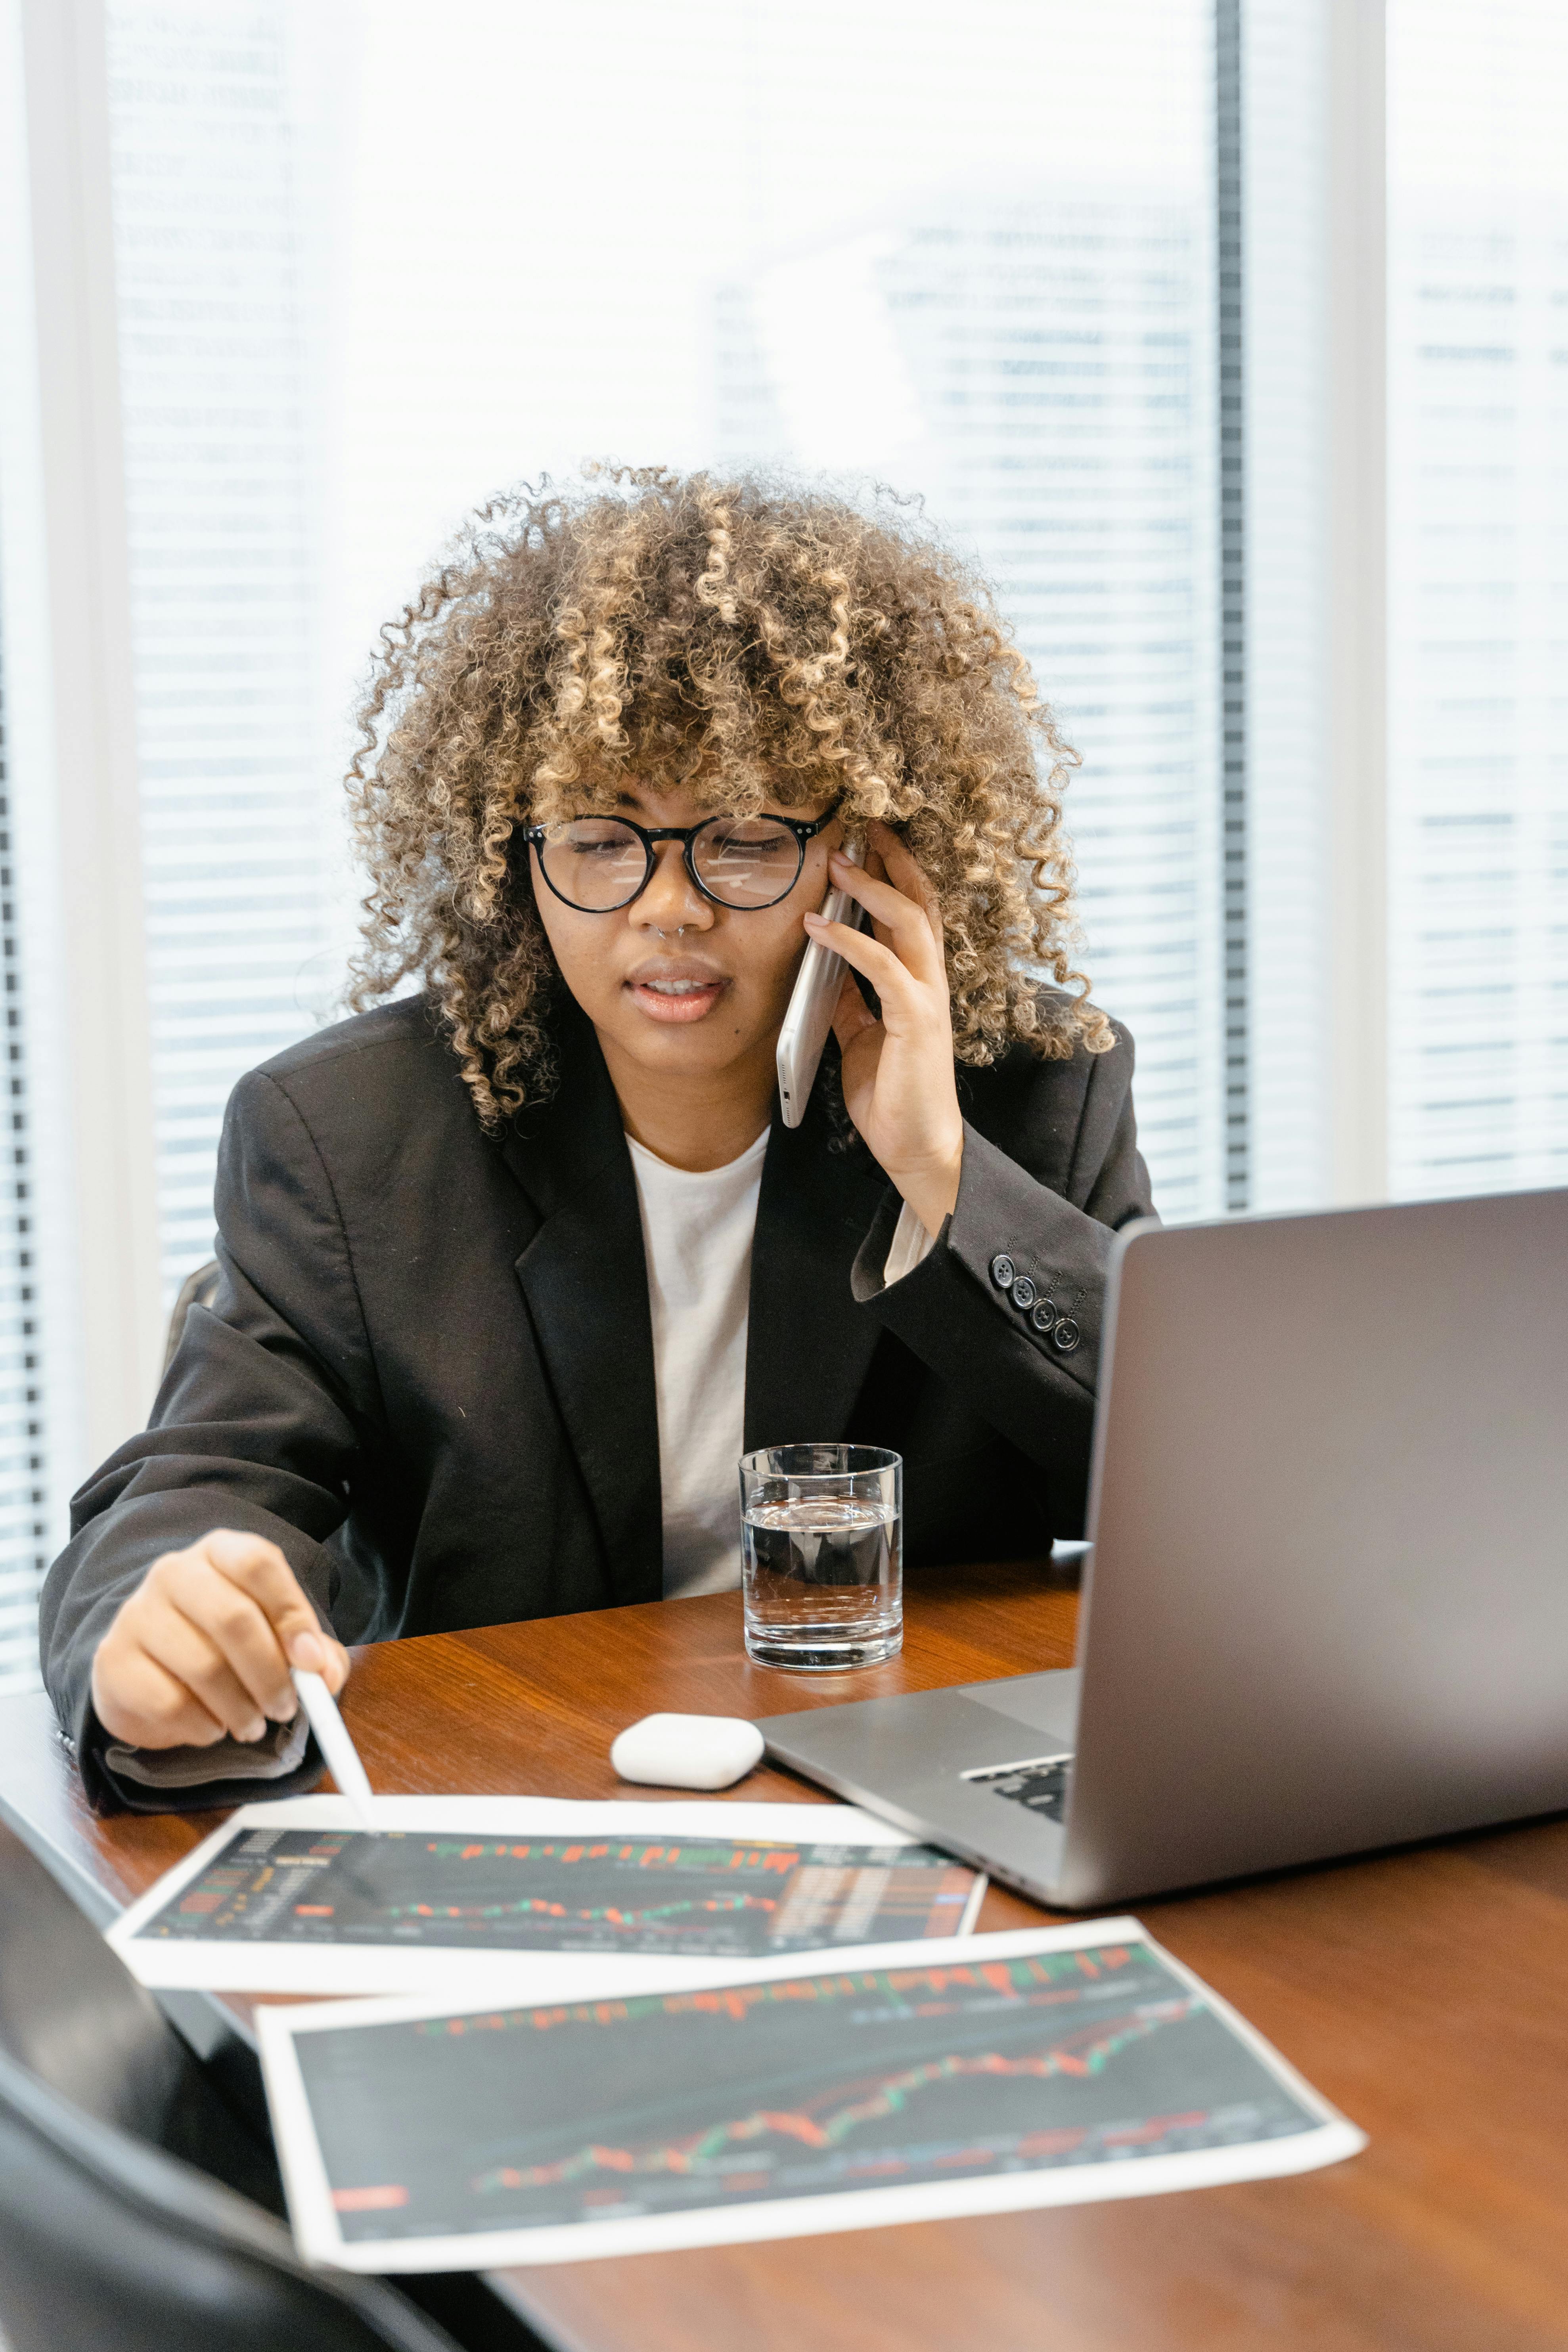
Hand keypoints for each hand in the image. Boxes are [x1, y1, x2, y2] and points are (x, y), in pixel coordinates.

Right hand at [90, 1529, 349, 1750]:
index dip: (291, 1614)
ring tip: (252, 1723)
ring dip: (241, 1708)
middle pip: (233, 1617)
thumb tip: (322, 1673)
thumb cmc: (227, 1649)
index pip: (258, 1563)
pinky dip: (203, 1726)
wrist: (153, 1673)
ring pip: (203, 1666)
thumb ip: (313, 1654)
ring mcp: (137, 1614)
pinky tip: (212, 1726)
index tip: (311, 1661)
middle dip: (270, 1675)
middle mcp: (174, 1572)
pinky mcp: (113, 1661)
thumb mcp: (277, 1640)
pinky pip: (169, 1703)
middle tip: (285, 1708)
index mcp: (220, 1553)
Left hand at [804, 819, 963, 1237]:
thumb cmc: (892, 1094)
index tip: (866, 840)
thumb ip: (849, 999)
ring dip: (873, 888)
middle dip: (894, 859)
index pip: (911, 913)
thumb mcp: (860, 1036)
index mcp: (918, 982)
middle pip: (919, 902)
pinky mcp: (917, 1021)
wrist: (915, 1146)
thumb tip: (822, 966)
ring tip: (838, 863)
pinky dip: (850, 943)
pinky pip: (884, 968)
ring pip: (910, 923)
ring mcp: (927, 998)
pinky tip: (818, 927)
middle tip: (864, 823)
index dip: (893, 873)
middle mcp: (929, 981)